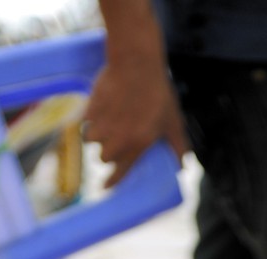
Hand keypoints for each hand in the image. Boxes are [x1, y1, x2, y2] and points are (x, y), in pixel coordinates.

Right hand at [84, 57, 188, 184]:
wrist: (136, 63)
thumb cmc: (158, 93)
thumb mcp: (173, 121)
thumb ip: (178, 146)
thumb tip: (183, 167)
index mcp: (137, 145)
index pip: (121, 171)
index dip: (112, 181)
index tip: (104, 188)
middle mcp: (117, 138)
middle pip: (102, 158)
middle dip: (107, 153)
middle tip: (114, 143)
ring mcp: (102, 123)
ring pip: (90, 140)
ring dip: (96, 137)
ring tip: (105, 126)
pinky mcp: (91, 107)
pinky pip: (84, 120)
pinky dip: (89, 119)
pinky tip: (99, 111)